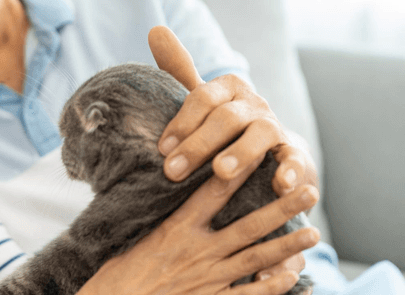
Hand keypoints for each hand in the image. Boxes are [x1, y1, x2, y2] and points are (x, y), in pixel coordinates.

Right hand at [78, 160, 320, 294]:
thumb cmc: (121, 271)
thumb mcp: (139, 235)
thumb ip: (165, 217)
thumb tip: (179, 195)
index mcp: (177, 228)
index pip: (214, 193)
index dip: (241, 172)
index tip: (262, 154)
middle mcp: (199, 251)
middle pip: (249, 226)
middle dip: (282, 208)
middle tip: (309, 191)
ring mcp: (210, 279)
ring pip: (258, 259)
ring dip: (288, 246)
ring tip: (314, 233)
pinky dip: (274, 286)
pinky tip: (292, 275)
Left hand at [147, 25, 318, 285]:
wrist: (264, 147)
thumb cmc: (219, 123)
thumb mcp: (199, 98)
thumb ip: (177, 68)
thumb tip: (155, 28)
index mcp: (228, 87)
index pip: (202, 97)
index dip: (181, 122)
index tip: (161, 148)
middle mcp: (253, 102)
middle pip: (226, 118)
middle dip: (198, 145)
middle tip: (172, 171)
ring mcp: (275, 126)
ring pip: (261, 134)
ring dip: (241, 153)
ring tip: (220, 172)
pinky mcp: (293, 152)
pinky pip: (294, 159)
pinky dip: (291, 170)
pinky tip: (281, 185)